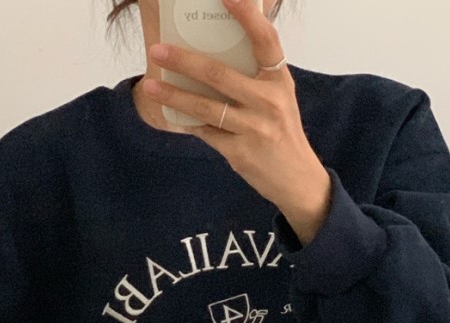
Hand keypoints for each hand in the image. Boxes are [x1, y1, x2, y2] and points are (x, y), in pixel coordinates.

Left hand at [144, 0, 331, 229]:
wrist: (297, 179)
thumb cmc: (282, 130)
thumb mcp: (280, 96)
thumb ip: (256, 72)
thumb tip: (218, 47)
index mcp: (280, 80)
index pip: (265, 40)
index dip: (246, 15)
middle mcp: (269, 102)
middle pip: (219, 75)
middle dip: (184, 61)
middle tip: (158, 50)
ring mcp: (254, 129)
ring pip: (206, 107)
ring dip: (174, 95)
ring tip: (152, 85)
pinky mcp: (240, 153)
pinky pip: (206, 132)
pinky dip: (188, 122)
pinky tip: (171, 113)